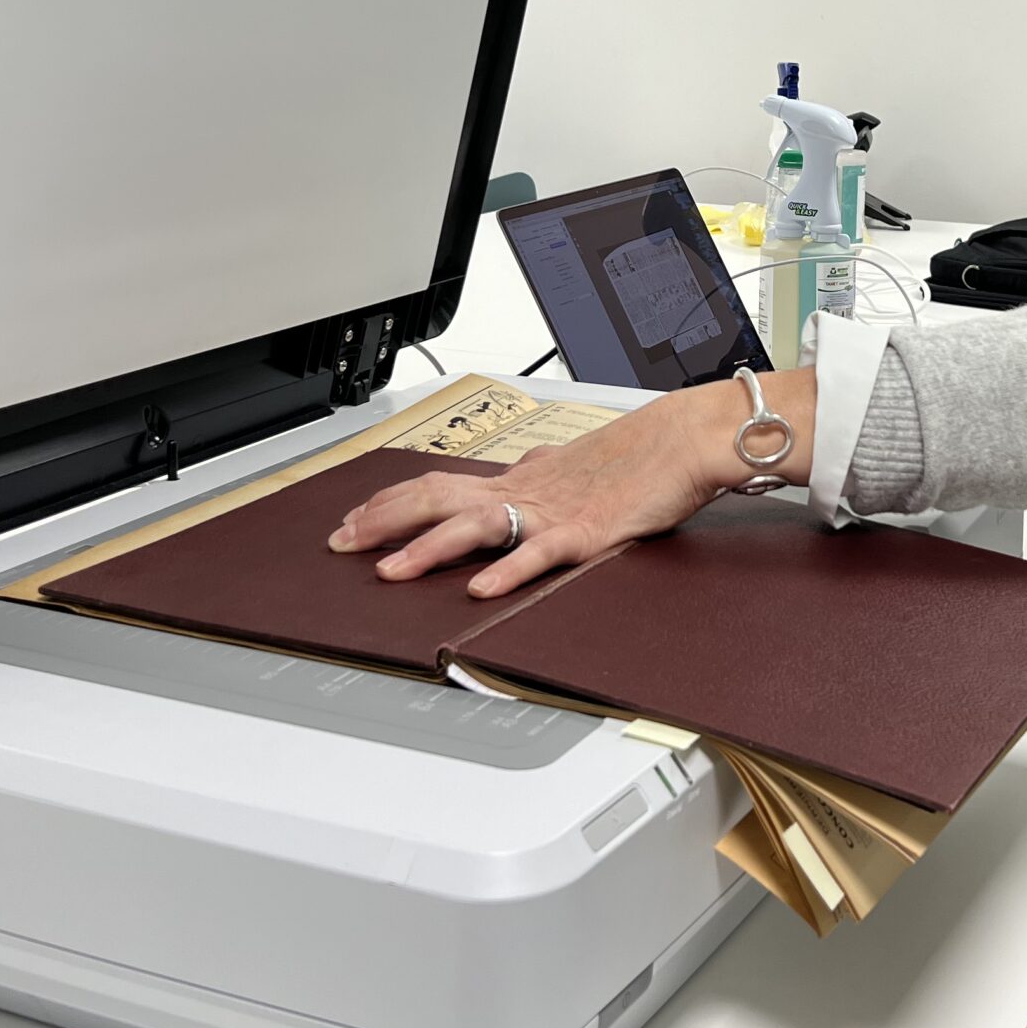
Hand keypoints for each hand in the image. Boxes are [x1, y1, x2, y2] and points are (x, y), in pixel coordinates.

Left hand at [330, 373, 813, 596]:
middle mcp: (526, 490)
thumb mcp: (574, 466)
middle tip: (340, 544)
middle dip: (383, 522)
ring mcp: (553, 511)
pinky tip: (480, 589)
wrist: (686, 438)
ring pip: (475, 526)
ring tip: (389, 572)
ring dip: (426, 549)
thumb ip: (541, 477)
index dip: (389, 502)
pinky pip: (538, 554)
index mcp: (521, 478)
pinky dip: (506, 572)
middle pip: (438, 499)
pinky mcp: (587, 533)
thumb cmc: (639, 454)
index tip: (352, 520)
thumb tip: (518, 477)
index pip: (438, 484)